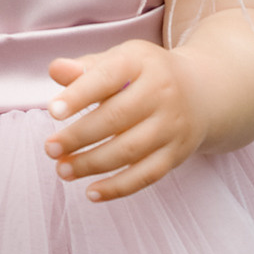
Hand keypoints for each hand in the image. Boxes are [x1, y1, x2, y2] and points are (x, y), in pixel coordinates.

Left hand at [45, 39, 209, 202]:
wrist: (203, 91)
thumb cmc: (145, 75)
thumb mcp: (120, 60)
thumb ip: (86, 67)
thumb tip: (55, 70)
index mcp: (141, 63)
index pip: (108, 76)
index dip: (80, 94)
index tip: (53, 111)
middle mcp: (161, 93)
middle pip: (116, 118)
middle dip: (79, 136)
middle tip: (50, 148)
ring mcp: (171, 125)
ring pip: (129, 150)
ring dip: (92, 164)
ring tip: (62, 170)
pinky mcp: (176, 153)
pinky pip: (147, 175)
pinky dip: (118, 187)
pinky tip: (91, 193)